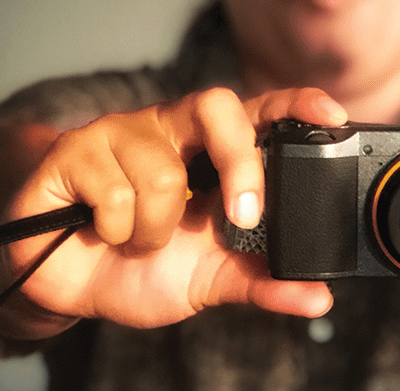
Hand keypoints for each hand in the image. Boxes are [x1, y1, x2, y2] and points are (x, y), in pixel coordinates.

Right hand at [0, 87, 346, 336]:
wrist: (67, 286)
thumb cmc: (140, 269)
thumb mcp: (209, 280)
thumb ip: (262, 282)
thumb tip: (319, 297)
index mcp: (207, 149)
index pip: (258, 109)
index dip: (295, 103)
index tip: (332, 116)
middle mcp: (167, 128)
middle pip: (216, 107)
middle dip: (238, 164)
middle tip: (240, 218)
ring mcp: (118, 133)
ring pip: (163, 174)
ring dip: (153, 231)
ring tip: (137, 240)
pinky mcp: (72, 152)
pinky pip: (113, 191)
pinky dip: (115, 230)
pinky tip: (103, 231)